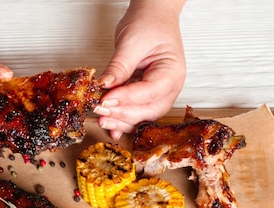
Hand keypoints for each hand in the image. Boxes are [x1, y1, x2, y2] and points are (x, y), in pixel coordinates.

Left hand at [95, 0, 185, 139]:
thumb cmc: (149, 23)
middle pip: (150, 110)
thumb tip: (105, 87)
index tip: (105, 100)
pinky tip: (110, 126)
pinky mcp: (147, 96)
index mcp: (172, 72)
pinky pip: (137, 113)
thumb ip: (119, 67)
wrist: (153, 15)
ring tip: (101, 119)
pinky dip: (123, 121)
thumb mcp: (131, 42)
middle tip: (100, 111)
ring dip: (122, 121)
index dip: (127, 99)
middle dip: (124, 114)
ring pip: (143, 116)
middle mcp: (170, 87)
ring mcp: (160, 93)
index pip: (150, 92)